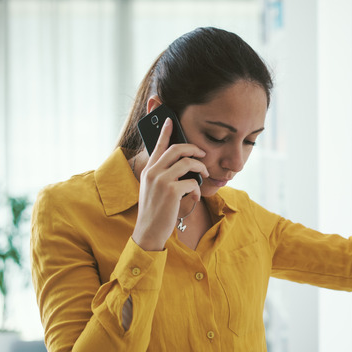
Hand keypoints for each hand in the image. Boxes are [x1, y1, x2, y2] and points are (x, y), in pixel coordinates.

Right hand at [131, 119, 208, 250]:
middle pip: (177, 149)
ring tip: (203, 175)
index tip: (170, 120)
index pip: (157, 146)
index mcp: (148, 170)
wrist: (149, 231)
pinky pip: (192, 182)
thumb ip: (163, 175)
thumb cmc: (155, 211)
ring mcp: (161, 180)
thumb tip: (184, 165)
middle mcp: (153, 172)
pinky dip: (197, 189)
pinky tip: (194, 196)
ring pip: (188, 163)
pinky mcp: (171, 191)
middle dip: (194, 148)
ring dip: (200, 168)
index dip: (165, 132)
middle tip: (202, 153)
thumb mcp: (154, 189)